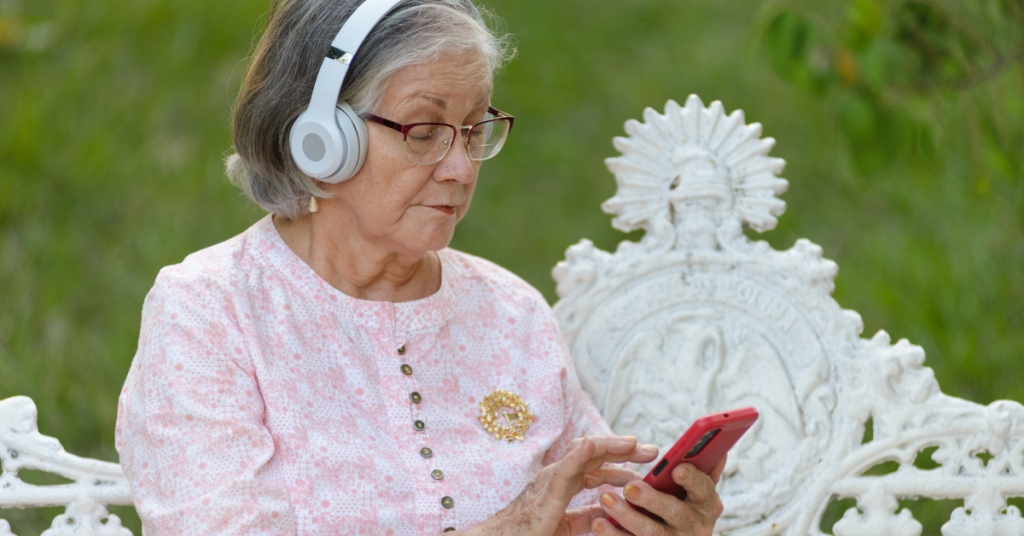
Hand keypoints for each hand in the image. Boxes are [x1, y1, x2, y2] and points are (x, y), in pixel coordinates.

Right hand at [460, 435, 659, 535]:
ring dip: (610, 445)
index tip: (644, 462)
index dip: (621, 462)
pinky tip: (592, 446)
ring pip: (583, 454)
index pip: (597, 467)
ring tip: (633, 442)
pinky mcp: (546, 491)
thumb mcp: (568, 526)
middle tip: (652, 451)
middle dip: (624, 450)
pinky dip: (579, 455)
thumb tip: (610, 513)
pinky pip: (564, 469)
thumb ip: (587, 517)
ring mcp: (552, 479)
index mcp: (564, 483)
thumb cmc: (529, 532)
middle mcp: (558, 475)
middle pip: (596, 455)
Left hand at [591, 455, 726, 535]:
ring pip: (651, 533)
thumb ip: (704, 470)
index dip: (692, 479)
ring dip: (626, 517)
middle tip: (630, 486)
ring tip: (606, 500)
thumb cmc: (685, 507)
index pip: (703, 489)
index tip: (676, 469)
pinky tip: (598, 524)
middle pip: (675, 512)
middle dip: (652, 499)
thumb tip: (717, 449)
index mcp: (707, 504)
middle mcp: (696, 526)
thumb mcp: (698, 492)